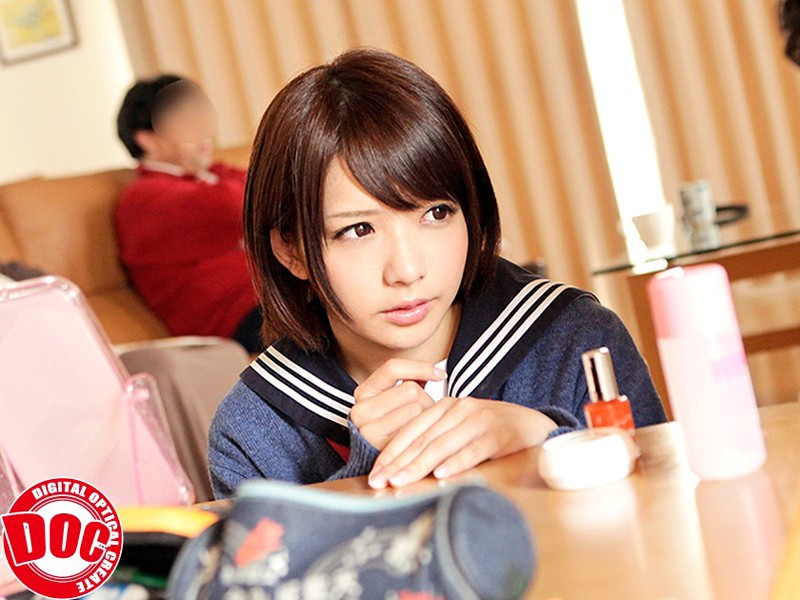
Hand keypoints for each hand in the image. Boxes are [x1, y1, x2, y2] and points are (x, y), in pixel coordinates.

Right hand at [349, 359, 446, 450]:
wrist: (382, 467)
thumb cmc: (396, 427)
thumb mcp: (396, 400)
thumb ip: (411, 382)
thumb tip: (437, 372)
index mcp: (363, 392)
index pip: (392, 368)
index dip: (420, 367)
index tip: (440, 374)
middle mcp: (360, 410)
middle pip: (410, 390)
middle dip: (425, 399)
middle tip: (424, 414)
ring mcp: (368, 430)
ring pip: (416, 408)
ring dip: (427, 417)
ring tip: (421, 428)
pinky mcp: (381, 449)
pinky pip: (417, 431)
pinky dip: (425, 432)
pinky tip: (422, 438)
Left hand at [367, 398, 556, 488]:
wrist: (533, 424)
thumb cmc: (491, 432)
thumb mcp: (460, 430)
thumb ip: (436, 441)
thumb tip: (402, 468)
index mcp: (444, 407)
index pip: (411, 431)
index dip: (391, 452)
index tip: (376, 474)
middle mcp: (458, 409)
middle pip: (423, 439)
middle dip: (399, 462)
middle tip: (380, 482)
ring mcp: (478, 419)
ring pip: (443, 444)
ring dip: (420, 465)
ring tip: (402, 481)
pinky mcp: (497, 432)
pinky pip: (472, 449)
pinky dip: (456, 462)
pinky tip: (442, 475)